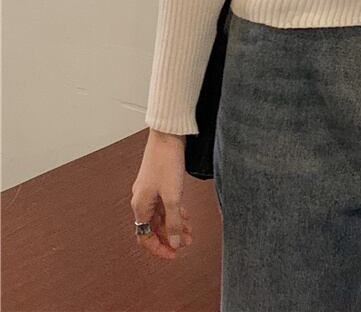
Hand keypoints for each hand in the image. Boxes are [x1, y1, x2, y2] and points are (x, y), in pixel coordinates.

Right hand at [130, 129, 192, 258]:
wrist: (168, 135)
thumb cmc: (166, 161)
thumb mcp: (173, 195)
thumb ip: (173, 220)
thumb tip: (173, 242)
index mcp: (140, 205)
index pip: (144, 236)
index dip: (158, 248)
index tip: (173, 254)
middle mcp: (142, 199)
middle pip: (154, 227)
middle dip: (170, 236)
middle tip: (186, 242)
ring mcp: (150, 190)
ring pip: (162, 215)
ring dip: (175, 224)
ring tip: (190, 231)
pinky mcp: (159, 182)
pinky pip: (165, 203)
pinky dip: (176, 211)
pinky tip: (186, 215)